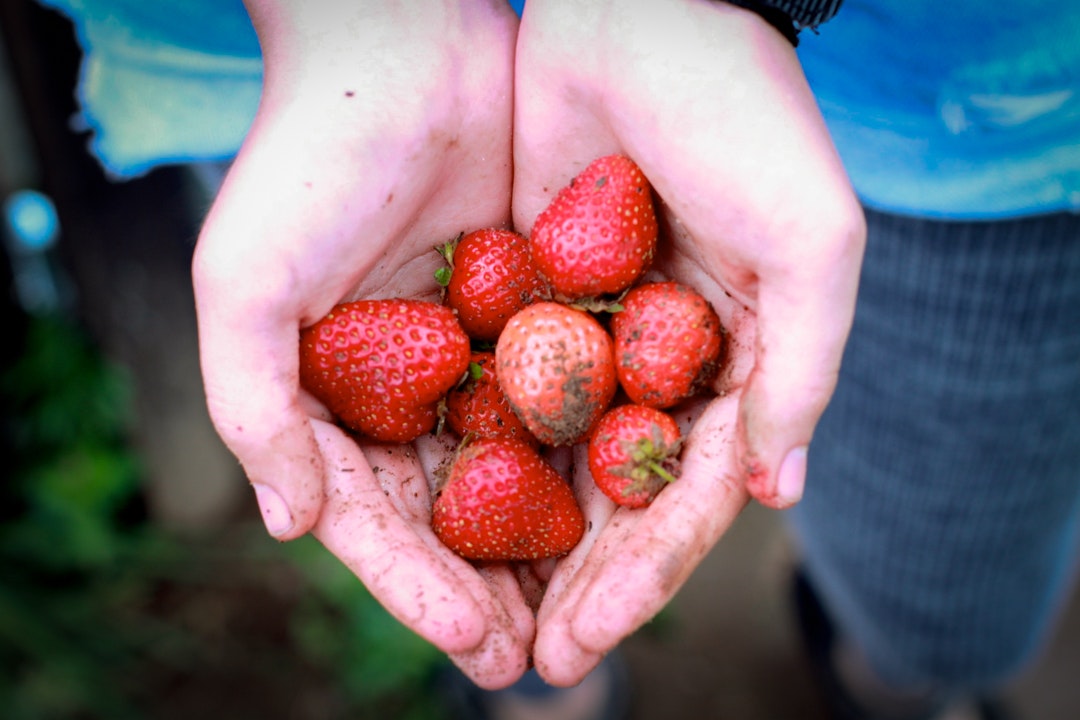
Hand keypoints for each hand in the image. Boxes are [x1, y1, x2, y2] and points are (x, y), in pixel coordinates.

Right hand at [192, 0, 531, 687]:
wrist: (400, 49)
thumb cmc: (306, 159)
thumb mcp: (245, 282)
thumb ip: (253, 406)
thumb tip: (291, 527)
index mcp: (328, 399)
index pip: (374, 518)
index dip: (419, 589)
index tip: (477, 641)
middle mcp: (402, 388)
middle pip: (450, 514)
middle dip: (489, 589)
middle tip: (538, 659)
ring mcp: (471, 354)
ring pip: (514, 472)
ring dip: (547, 545)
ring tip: (589, 612)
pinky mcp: (532, 313)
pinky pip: (565, 400)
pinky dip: (588, 455)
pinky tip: (626, 507)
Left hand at [512, 0, 865, 683]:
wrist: (644, 11)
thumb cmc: (747, 116)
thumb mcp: (813, 241)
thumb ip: (805, 369)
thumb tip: (778, 494)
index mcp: (733, 365)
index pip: (684, 502)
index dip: (637, 580)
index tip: (580, 643)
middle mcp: (658, 362)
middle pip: (609, 500)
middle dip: (568, 582)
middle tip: (519, 662)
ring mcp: (589, 333)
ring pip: (548, 458)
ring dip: (514, 538)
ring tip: (469, 612)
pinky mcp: (527, 294)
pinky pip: (496, 385)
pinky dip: (471, 448)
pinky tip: (431, 508)